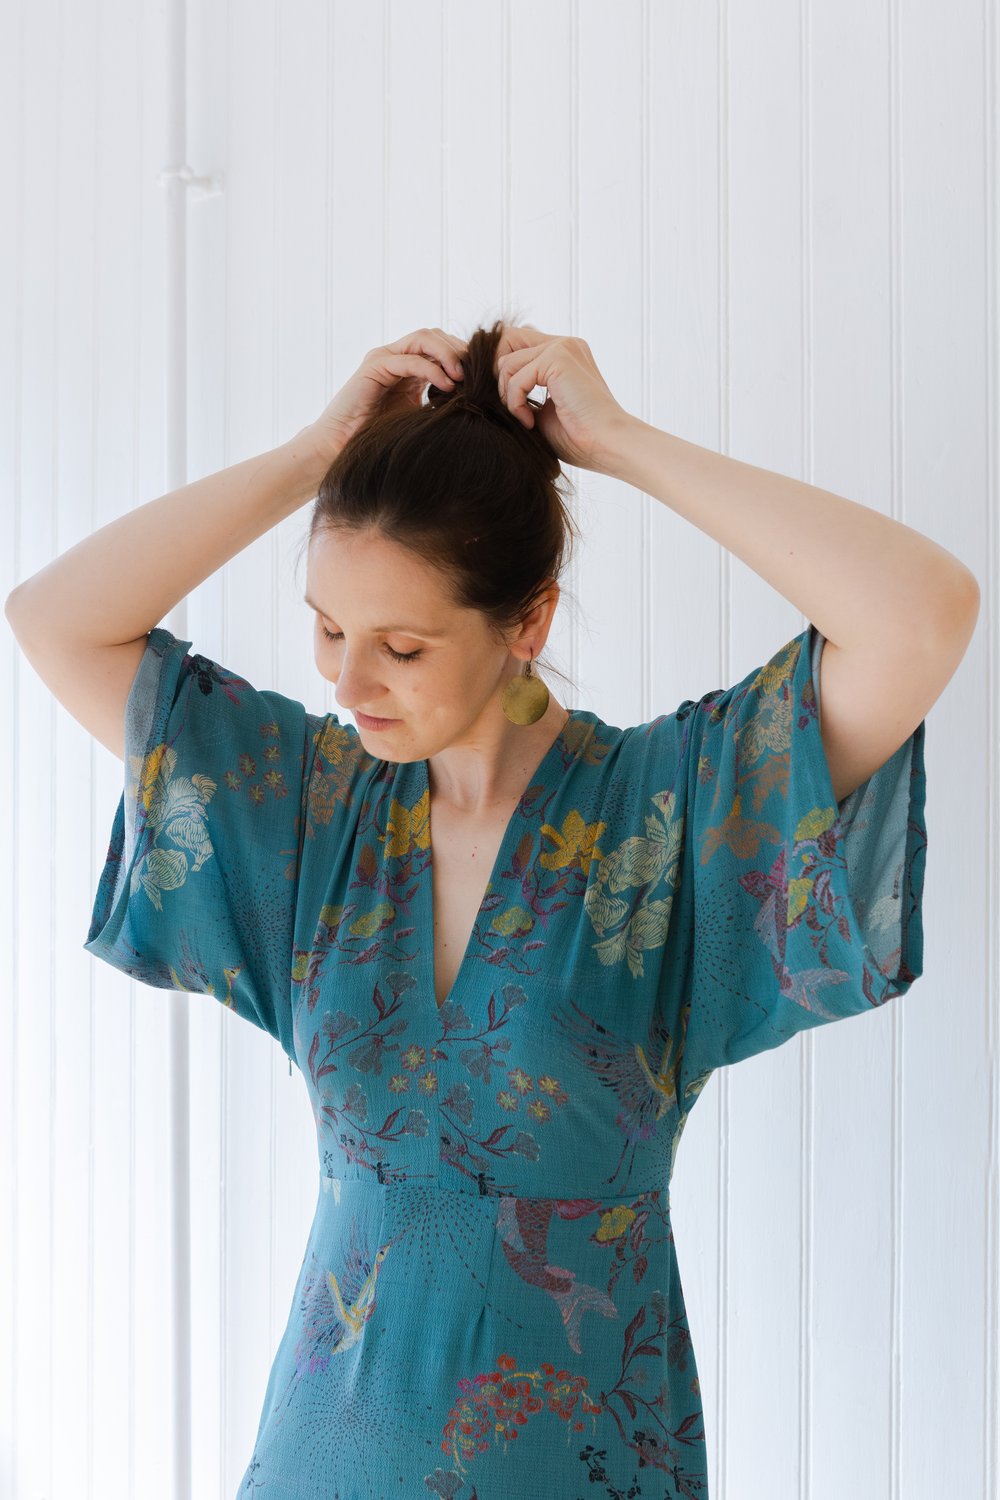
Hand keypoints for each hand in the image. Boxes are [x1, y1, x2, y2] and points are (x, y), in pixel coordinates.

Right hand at [304, 327, 468, 468]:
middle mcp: (395, 358)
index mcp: (408, 368)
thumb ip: (440, 404)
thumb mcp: (420, 418)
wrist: (341, 450)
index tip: (482, 374)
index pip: (440, 346)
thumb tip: (476, 403)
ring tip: (462, 376)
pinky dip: (431, 369)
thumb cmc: (380, 440)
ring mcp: (384, 359)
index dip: (463, 355)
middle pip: (434, 335)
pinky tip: (446, 385)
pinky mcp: (373, 367)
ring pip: (424, 338)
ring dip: (448, 354)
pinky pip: (408, 359)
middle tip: (476, 372)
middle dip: (458, 350)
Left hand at [494, 325, 629, 471]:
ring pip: (506, 362)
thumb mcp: (542, 410)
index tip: (509, 405)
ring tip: (527, 420)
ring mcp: (562, 348)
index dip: (502, 371)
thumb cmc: (579, 438)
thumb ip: (522, 391)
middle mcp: (564, 344)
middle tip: (513, 409)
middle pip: (505, 341)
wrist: (607, 445)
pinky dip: (515, 403)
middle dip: (499, 378)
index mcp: (564, 353)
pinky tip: (530, 421)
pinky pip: (515, 377)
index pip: (516, 343)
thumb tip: (488, 387)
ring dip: (508, 397)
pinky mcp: (558, 359)